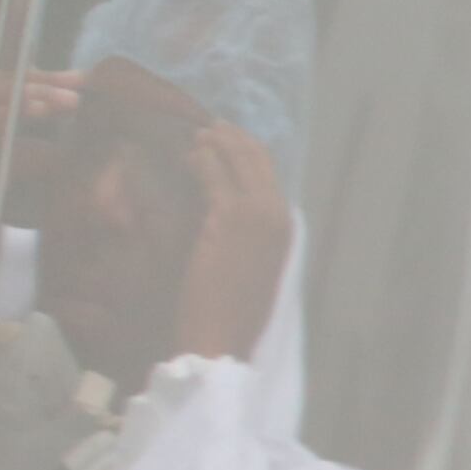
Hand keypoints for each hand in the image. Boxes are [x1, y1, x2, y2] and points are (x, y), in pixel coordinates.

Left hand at [169, 122, 292, 360]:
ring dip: (214, 141)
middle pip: (257, 157)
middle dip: (231, 137)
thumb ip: (240, 240)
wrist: (219, 343)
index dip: (246, 153)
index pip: (269, 175)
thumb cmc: (224, 317)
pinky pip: (213, 173)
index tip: (223, 140)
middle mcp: (277, 216)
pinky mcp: (229, 218)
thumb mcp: (243, 272)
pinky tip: (186, 154)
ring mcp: (257, 215)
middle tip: (205, 126)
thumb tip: (220, 217)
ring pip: (237, 158)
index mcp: (284, 229)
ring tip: (192, 135)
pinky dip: (200, 158)